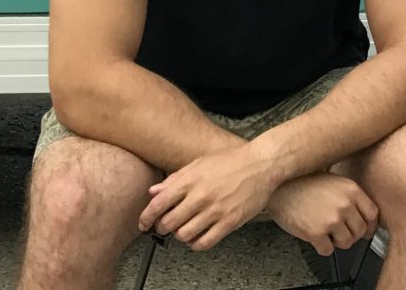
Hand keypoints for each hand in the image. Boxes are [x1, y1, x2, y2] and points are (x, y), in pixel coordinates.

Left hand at [140, 144, 278, 251]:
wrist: (262, 163)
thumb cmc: (232, 161)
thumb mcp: (200, 163)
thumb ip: (176, 178)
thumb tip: (154, 191)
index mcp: (191, 180)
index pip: (159, 204)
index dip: (146, 217)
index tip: (143, 224)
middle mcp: (201, 196)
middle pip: (169, 223)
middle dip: (163, 227)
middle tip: (166, 225)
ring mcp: (215, 210)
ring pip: (184, 235)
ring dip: (180, 235)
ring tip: (184, 229)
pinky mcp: (229, 222)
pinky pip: (204, 242)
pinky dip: (196, 244)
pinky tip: (197, 236)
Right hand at [265, 172, 380, 255]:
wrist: (279, 187)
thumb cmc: (303, 182)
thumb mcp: (334, 181)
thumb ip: (350, 196)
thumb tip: (363, 215)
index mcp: (351, 190)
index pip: (373, 214)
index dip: (369, 226)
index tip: (365, 230)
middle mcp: (344, 204)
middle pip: (360, 231)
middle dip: (351, 234)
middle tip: (339, 232)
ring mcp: (331, 219)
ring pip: (346, 243)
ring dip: (337, 242)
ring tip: (326, 233)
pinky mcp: (316, 233)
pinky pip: (328, 250)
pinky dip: (322, 247)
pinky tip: (315, 236)